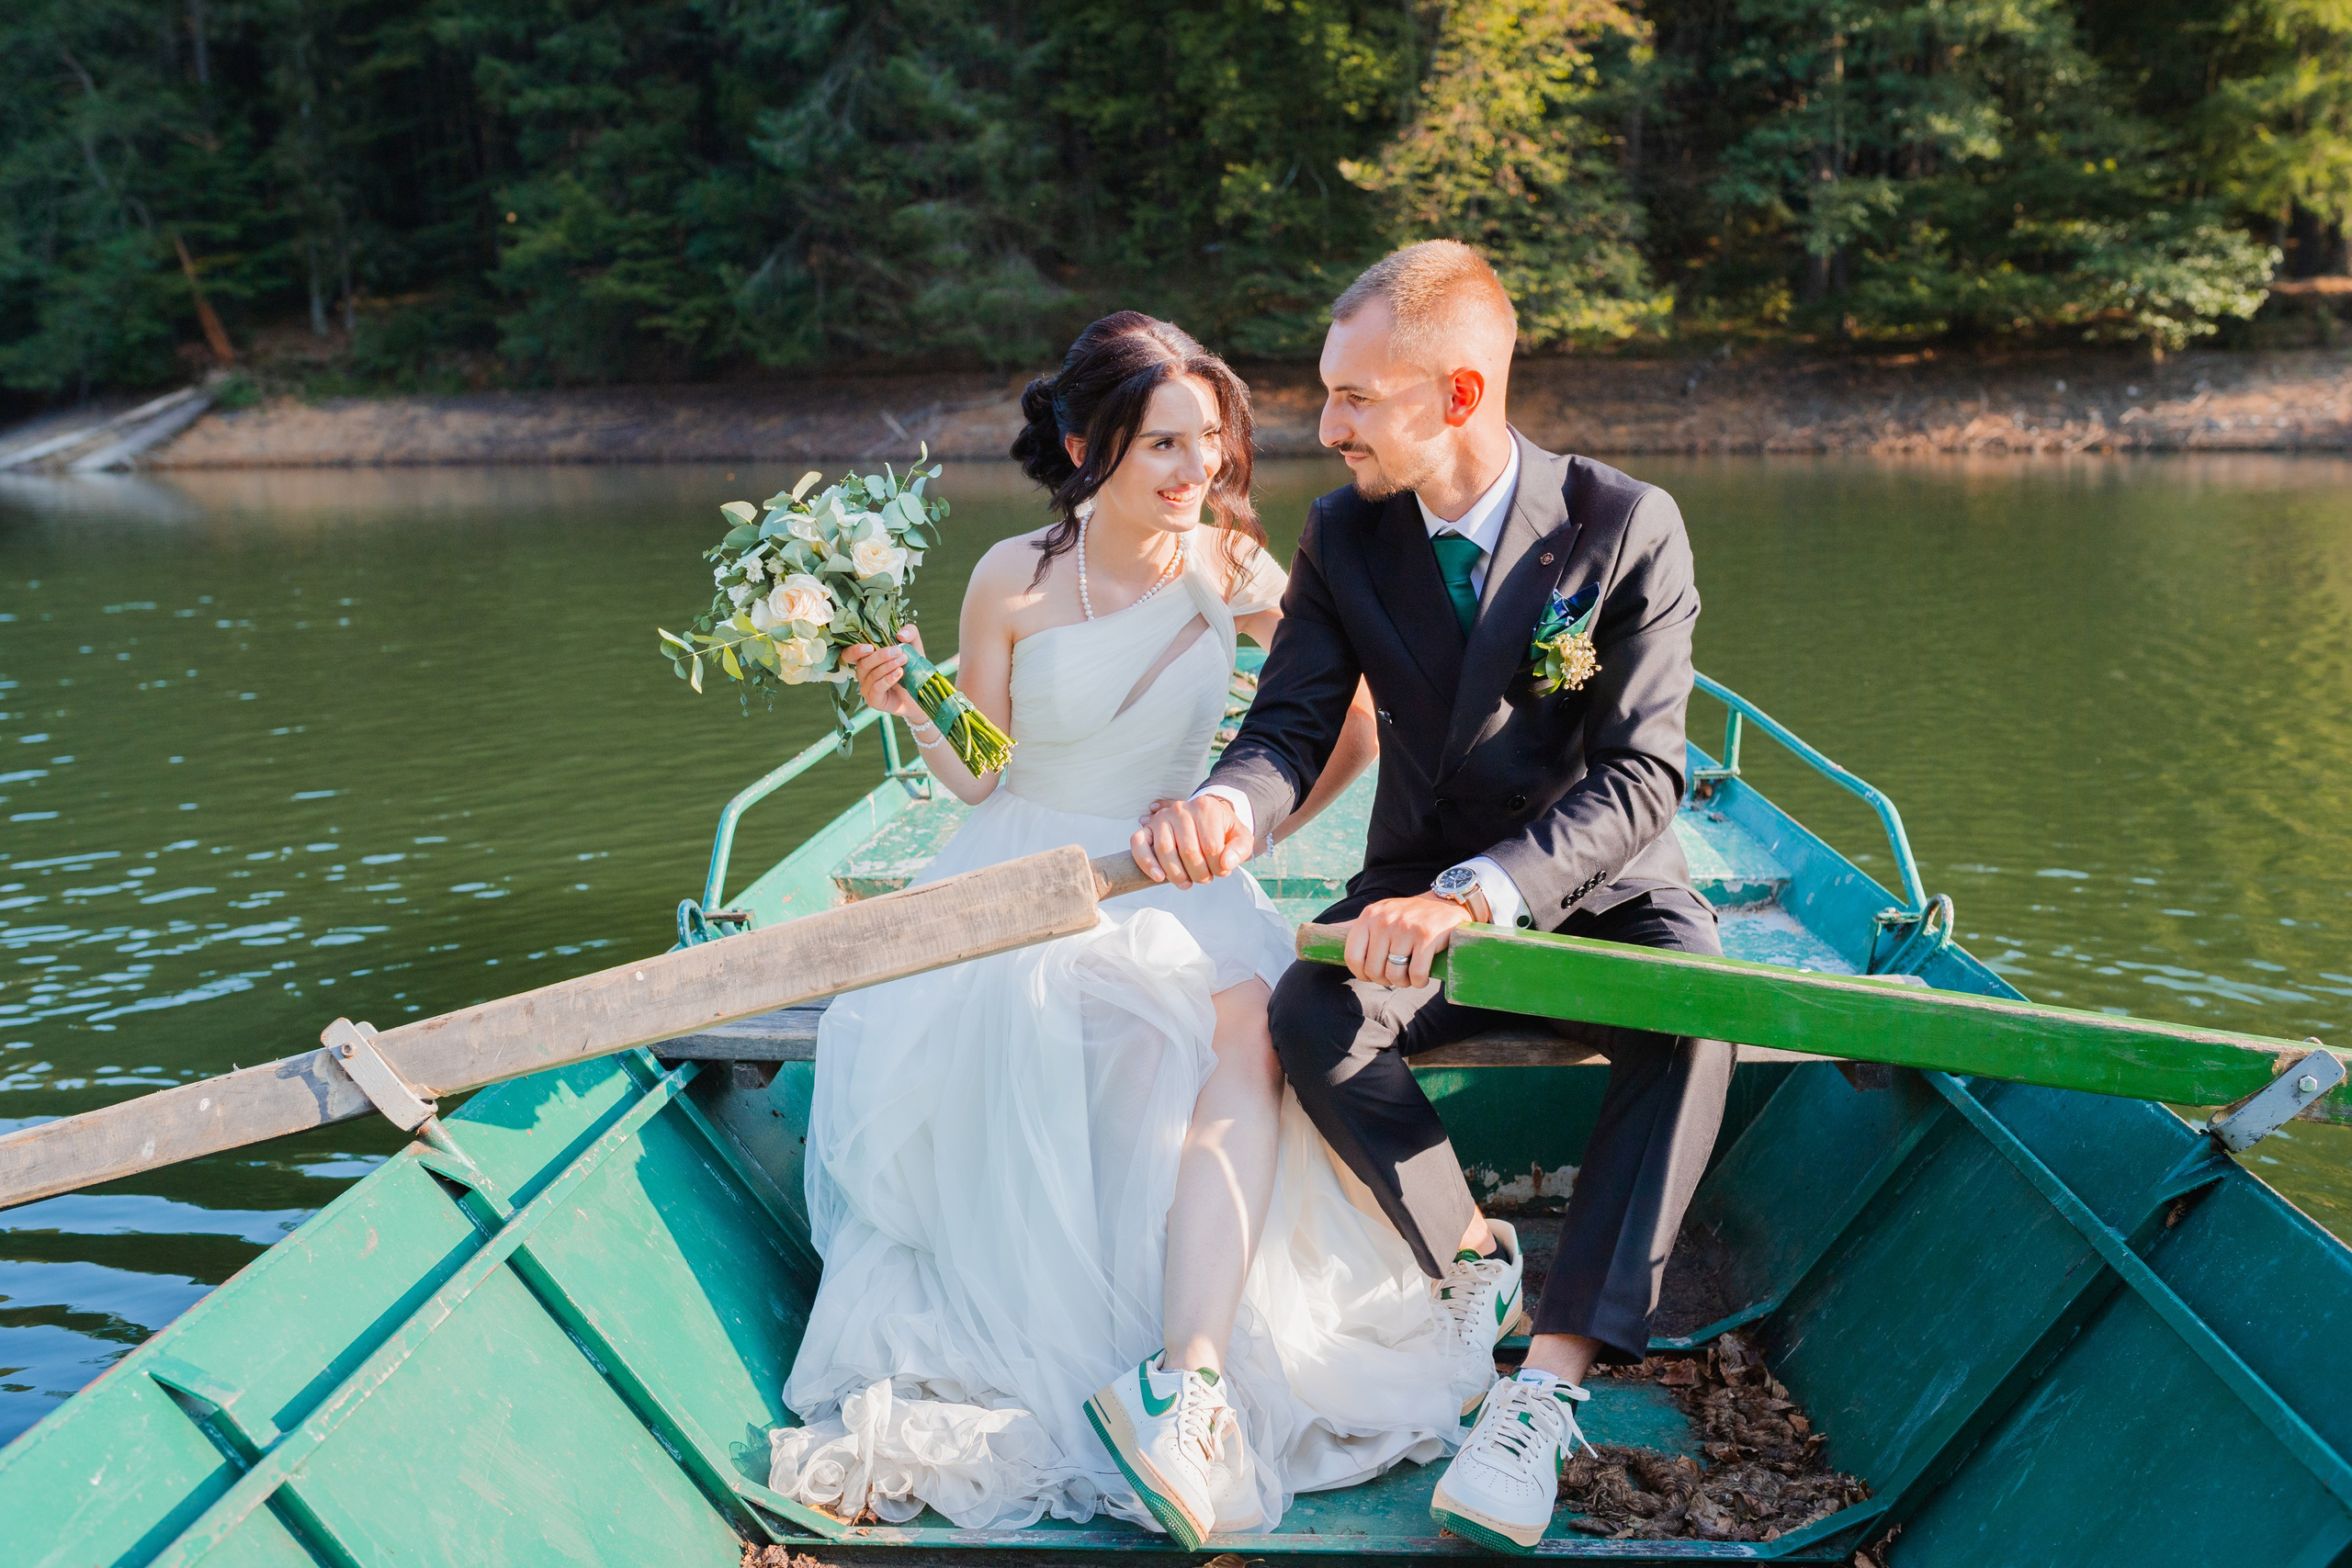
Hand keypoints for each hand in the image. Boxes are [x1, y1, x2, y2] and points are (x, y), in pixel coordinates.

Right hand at [842, 626, 924, 723]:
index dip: (855, 650)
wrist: (921, 693)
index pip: (849, 654)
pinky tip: (899, 673)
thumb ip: (909, 633)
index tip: (870, 646)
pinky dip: (887, 679)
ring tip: (903, 660)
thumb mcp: (914, 646)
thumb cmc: (912, 667)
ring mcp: (867, 688)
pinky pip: (876, 688)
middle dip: (880, 656)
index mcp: (866, 659)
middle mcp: (863, 673)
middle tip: (898, 651)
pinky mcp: (874, 700)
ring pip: (871, 675)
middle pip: (862, 663)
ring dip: (887, 666)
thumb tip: (900, 635)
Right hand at [1130, 795, 1249, 888]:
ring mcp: (1161, 817)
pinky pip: (1138, 844)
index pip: (1211, 847)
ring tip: (1187, 883)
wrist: (1205, 817)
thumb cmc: (1222, 830)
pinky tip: (1158, 876)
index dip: (1218, 867)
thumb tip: (1226, 864)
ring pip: (1165, 851)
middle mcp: (1181, 809)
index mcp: (1205, 808)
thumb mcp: (1240, 837)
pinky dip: (1146, 862)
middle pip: (1188, 851)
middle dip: (1199, 874)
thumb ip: (1240, 850)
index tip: (1221, 871)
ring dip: (1177, 875)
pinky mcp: (1147, 828)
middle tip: (1205, 878)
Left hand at [1342, 894, 1475, 987]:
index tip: (1374, 974)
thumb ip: (1354, 926)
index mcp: (1369, 916)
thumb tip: (1322, 933)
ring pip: (1395, 974)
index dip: (1362, 974)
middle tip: (1397, 974)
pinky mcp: (1427, 936)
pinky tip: (1422, 975)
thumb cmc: (1409, 916)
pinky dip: (1419, 981)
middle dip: (1386, 980)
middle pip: (1374, 971)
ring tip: (1410, 975)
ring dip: (1404, 982)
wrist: (1447, 903)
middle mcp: (1384, 920)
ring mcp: (1406, 928)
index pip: (1352, 957)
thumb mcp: (1379, 914)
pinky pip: (1416, 974)